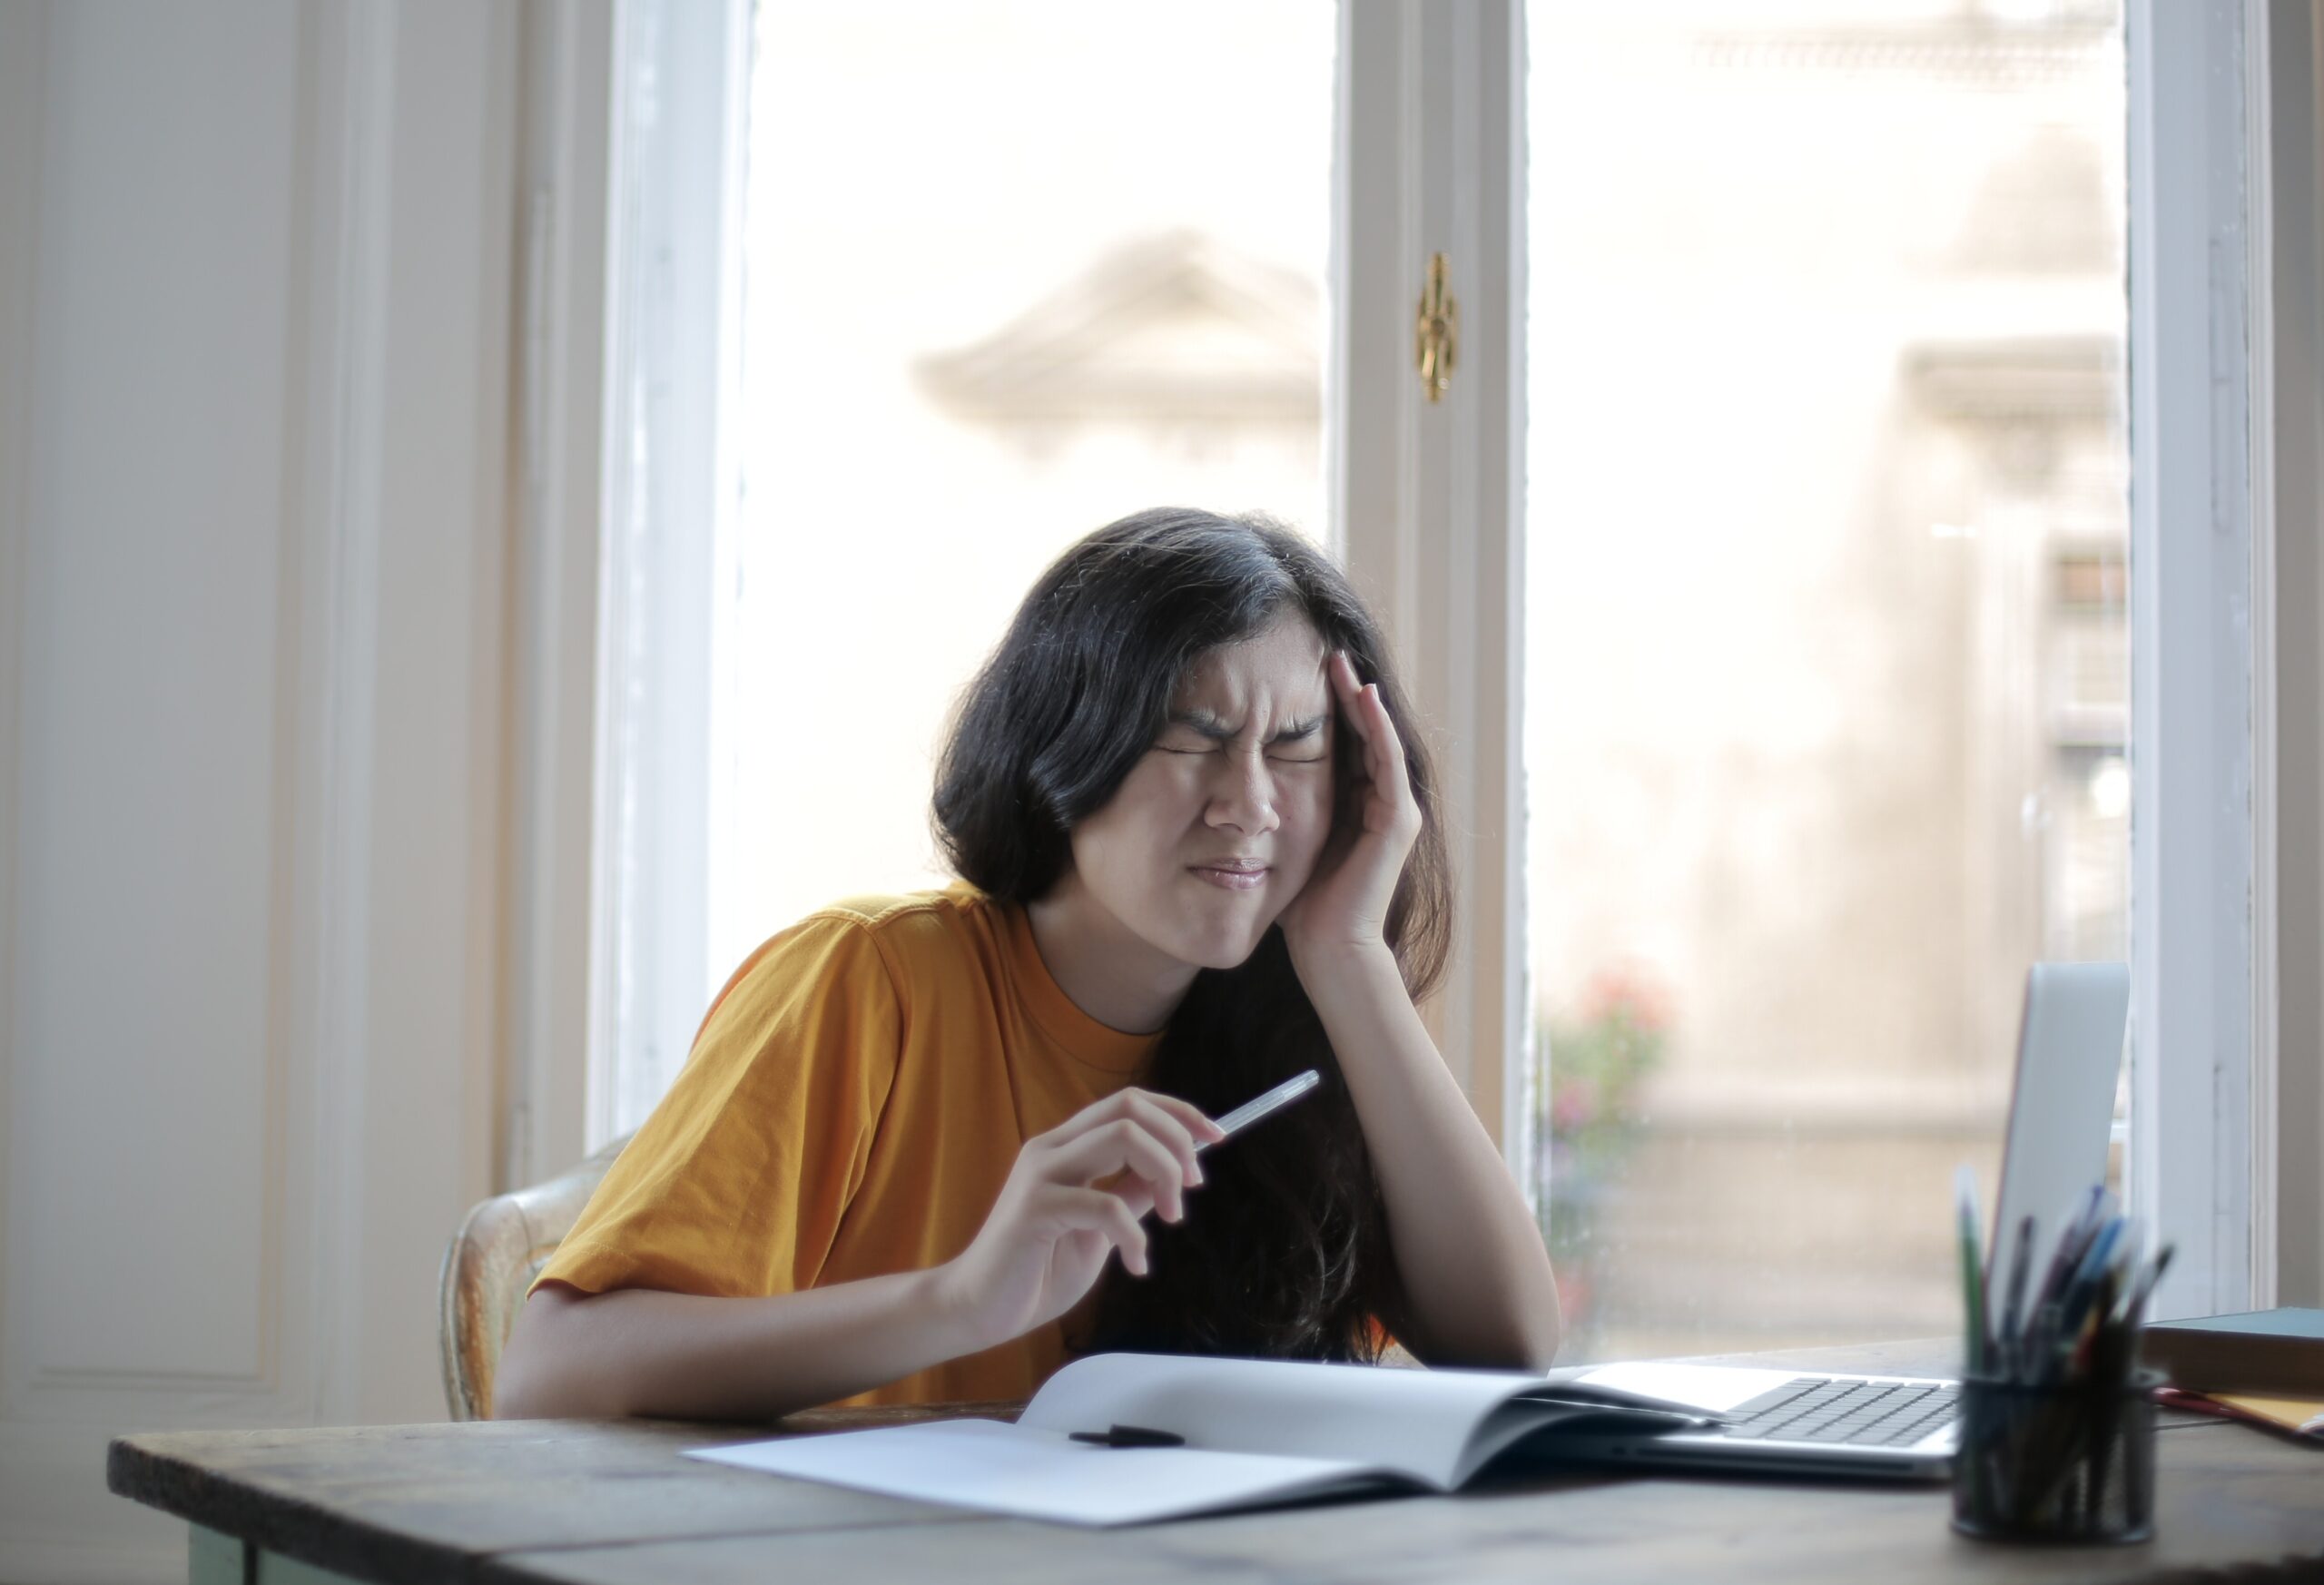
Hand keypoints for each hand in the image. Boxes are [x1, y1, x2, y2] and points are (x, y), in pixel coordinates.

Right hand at [932, 1088, 1223, 1350]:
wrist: (980, 1309)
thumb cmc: (1036, 1270)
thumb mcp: (1099, 1229)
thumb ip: (1129, 1195)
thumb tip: (1172, 1175)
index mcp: (1066, 1146)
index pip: (1130, 1102)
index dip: (1180, 1113)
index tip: (1216, 1138)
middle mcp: (1052, 1148)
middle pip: (1130, 1108)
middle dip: (1178, 1139)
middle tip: (1193, 1185)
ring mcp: (1041, 1174)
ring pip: (1124, 1137)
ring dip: (1165, 1174)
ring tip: (1172, 1217)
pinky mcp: (1035, 1208)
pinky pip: (1106, 1205)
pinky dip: (1135, 1235)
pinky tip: (1135, 1264)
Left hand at [1278, 650, 1421, 962]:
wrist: (1329, 948)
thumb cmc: (1302, 906)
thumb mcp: (1283, 841)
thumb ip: (1271, 813)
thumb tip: (1229, 788)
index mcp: (1353, 805)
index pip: (1342, 743)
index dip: (1325, 708)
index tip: (1299, 673)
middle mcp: (1379, 802)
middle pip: (1363, 733)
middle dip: (1344, 693)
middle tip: (1324, 651)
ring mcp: (1394, 809)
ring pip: (1378, 738)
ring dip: (1361, 698)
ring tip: (1341, 662)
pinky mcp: (1398, 820)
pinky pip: (1387, 761)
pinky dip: (1377, 727)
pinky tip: (1362, 696)